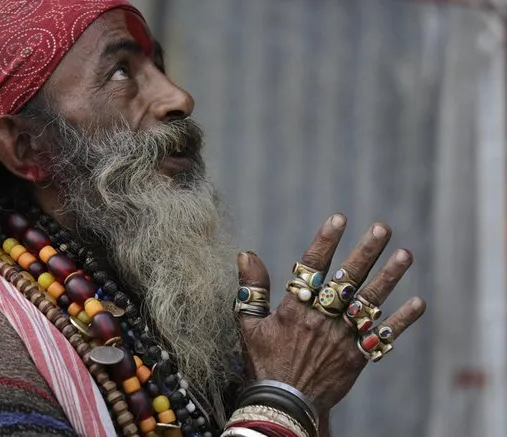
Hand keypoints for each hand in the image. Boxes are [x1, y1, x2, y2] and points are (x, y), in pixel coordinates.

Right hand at [238, 214, 425, 413]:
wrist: (284, 404)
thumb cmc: (264, 363)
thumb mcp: (249, 326)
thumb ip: (251, 289)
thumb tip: (246, 254)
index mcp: (296, 308)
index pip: (313, 266)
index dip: (326, 240)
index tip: (339, 218)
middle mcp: (323, 318)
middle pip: (348, 278)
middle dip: (366, 251)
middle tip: (382, 228)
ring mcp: (343, 337)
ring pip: (370, 301)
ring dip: (390, 277)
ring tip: (406, 254)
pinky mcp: (357, 355)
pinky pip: (384, 335)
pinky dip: (402, 319)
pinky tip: (418, 302)